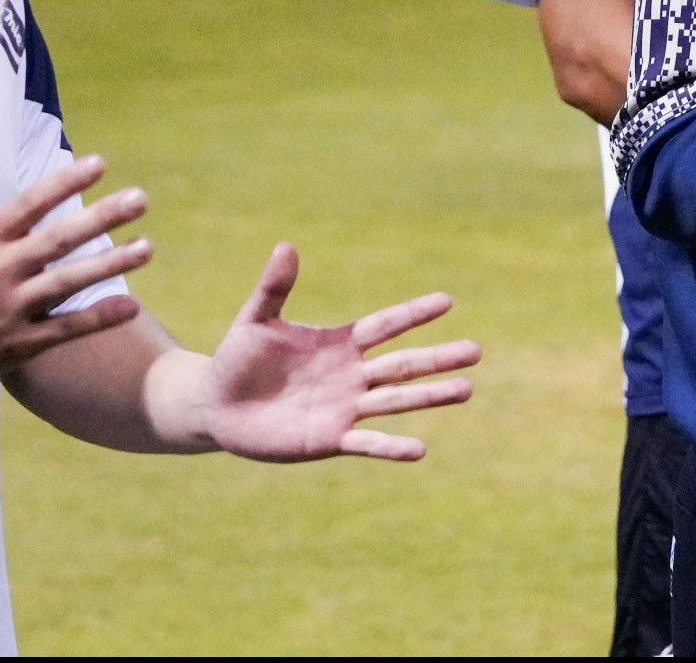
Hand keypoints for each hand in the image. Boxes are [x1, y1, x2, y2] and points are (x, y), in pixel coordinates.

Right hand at [0, 138, 149, 385]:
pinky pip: (65, 329)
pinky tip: (132, 305)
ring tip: (147, 247)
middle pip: (56, 241)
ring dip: (110, 265)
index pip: (30, 205)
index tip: (100, 163)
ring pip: (67, 283)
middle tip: (140, 199)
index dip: (64, 184)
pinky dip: (98, 319)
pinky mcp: (20, 343)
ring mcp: (11, 308)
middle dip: (100, 219)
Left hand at [198, 244, 479, 462]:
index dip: (414, 314)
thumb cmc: (238, 360)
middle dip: (439, 358)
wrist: (218, 407)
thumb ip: (275, 287)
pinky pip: (367, 442)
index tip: (447, 301)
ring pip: (396, 400)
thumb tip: (286, 246)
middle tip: (477, 351)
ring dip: (431, 396)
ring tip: (467, 389)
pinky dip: (392, 447)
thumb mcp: (255, 320)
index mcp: (341, 343)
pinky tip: (420, 449)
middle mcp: (352, 375)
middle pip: (403, 365)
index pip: (385, 326)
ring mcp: (345, 407)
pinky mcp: (330, 439)